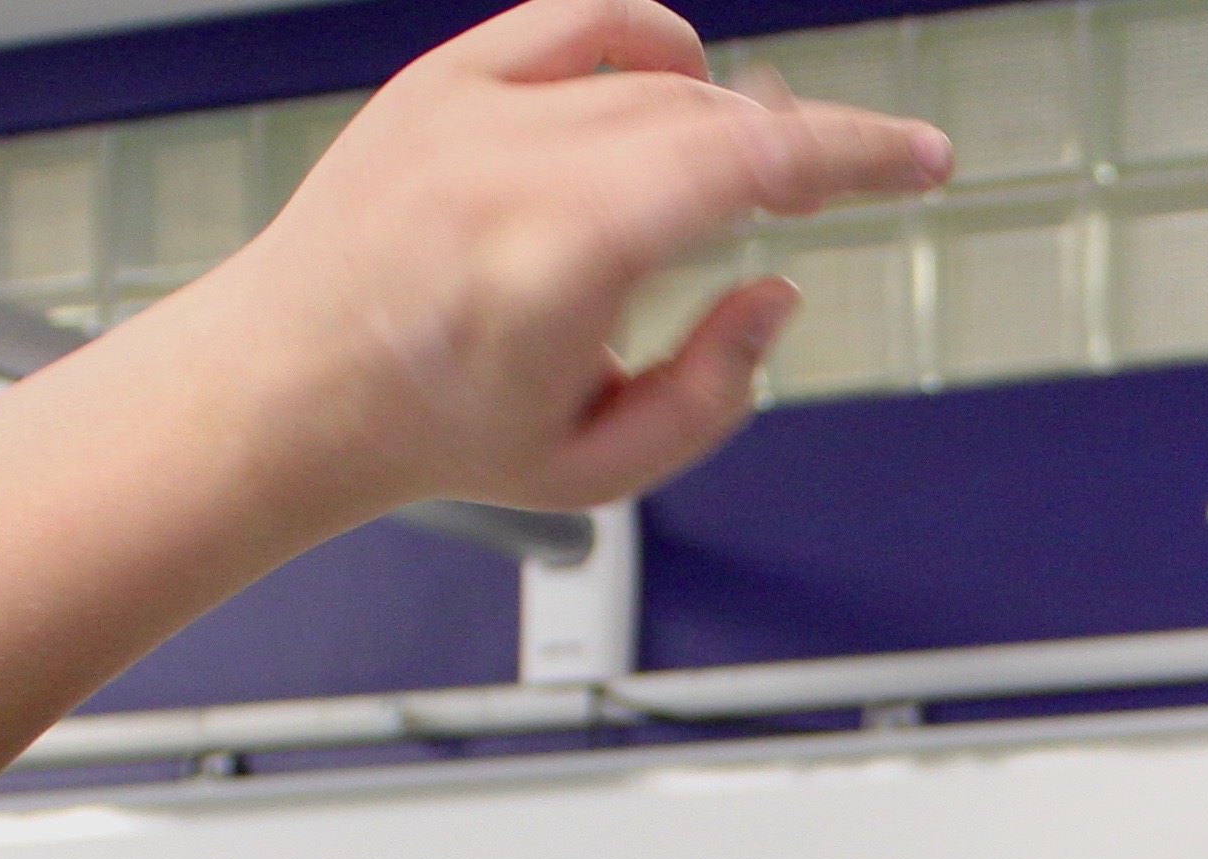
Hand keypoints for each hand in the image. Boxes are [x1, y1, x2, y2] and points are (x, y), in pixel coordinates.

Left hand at [240, 0, 950, 513]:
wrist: (287, 383)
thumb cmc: (430, 427)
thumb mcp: (598, 465)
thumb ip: (714, 393)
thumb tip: (774, 293)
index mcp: (562, 258)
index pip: (744, 164)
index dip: (855, 152)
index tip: (920, 159)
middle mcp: (515, 167)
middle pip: (713, 118)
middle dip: (800, 149)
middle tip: (838, 193)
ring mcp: (473, 112)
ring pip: (655, 80)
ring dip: (728, 120)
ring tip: (746, 179)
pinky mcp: (440, 83)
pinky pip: (572, 21)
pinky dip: (644, 37)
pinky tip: (678, 73)